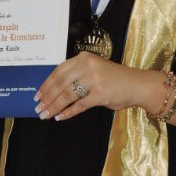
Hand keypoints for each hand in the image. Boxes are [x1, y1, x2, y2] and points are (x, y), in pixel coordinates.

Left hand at [34, 55, 159, 122]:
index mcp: (83, 58)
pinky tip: (59, 117)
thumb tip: (53, 90)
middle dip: (47, 98)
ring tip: (45, 115)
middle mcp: (88, 66)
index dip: (46, 85)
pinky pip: (79, 105)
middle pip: (60, 84)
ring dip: (54, 107)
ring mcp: (94, 80)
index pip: (58, 72)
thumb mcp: (94, 69)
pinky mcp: (100, 95)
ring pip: (67, 95)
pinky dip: (68, 112)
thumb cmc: (114, 78)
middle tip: (38, 108)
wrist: (138, 84)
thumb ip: (77, 74)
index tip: (37, 95)